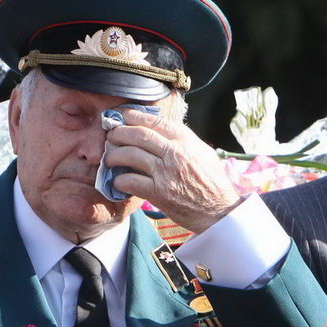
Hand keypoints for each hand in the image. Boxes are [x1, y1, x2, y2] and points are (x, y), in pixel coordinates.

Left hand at [105, 107, 240, 232]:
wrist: (218, 211)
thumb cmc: (211, 182)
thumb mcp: (202, 152)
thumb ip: (182, 140)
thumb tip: (161, 129)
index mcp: (186, 140)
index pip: (155, 121)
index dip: (134, 116)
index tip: (122, 116)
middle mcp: (175, 153)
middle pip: (139, 135)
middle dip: (119, 133)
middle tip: (110, 136)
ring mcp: (166, 173)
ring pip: (131, 155)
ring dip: (115, 155)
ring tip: (109, 158)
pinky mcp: (159, 193)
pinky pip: (131, 181)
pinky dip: (120, 179)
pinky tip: (117, 180)